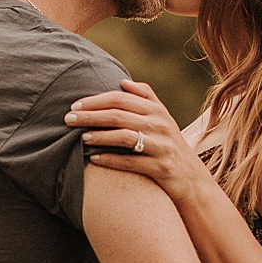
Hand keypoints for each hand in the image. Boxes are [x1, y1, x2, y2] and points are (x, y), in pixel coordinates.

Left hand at [67, 81, 212, 204]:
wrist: (193, 180)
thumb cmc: (170, 146)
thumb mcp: (163, 119)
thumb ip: (146, 98)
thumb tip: (122, 82)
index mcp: (157, 110)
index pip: (121, 98)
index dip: (96, 100)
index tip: (75, 104)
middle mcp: (160, 125)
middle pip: (118, 115)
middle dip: (90, 116)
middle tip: (68, 119)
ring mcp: (162, 146)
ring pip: (124, 137)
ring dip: (99, 136)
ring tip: (81, 138)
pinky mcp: (161, 167)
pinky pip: (131, 162)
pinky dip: (110, 160)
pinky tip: (93, 159)